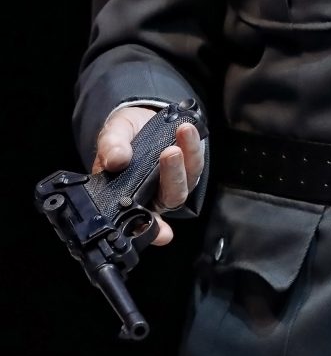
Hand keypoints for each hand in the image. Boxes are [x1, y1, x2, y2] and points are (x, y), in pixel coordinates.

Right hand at [92, 105, 204, 245]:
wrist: (136, 122)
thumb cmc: (120, 138)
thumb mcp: (110, 136)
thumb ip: (110, 147)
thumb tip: (116, 159)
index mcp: (130, 199)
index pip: (141, 222)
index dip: (154, 232)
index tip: (164, 233)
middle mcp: (155, 196)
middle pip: (171, 197)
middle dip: (173, 176)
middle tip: (169, 153)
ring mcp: (174, 181)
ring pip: (188, 179)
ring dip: (188, 156)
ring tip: (182, 131)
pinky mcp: (189, 165)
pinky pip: (195, 160)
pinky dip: (193, 144)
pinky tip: (188, 129)